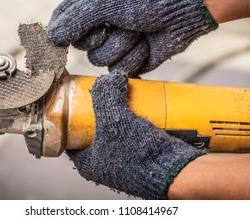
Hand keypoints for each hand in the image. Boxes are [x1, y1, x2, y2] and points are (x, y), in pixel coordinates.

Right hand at [48, 0, 217, 75]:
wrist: (182, 12)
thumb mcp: (105, 1)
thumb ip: (76, 18)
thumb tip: (52, 37)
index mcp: (90, 2)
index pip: (62, 19)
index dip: (59, 32)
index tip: (60, 41)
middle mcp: (100, 24)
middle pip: (80, 45)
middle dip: (100, 37)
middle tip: (116, 24)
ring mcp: (114, 43)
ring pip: (99, 60)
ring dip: (120, 46)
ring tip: (137, 32)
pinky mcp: (129, 59)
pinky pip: (118, 70)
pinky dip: (133, 57)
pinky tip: (145, 45)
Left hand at [67, 70, 204, 198]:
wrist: (179, 173)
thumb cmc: (140, 155)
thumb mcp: (114, 121)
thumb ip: (107, 95)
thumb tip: (110, 77)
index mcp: (88, 162)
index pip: (71, 135)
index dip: (72, 114)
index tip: (79, 97)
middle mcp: (104, 163)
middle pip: (95, 128)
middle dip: (101, 108)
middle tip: (105, 91)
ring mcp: (125, 160)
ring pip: (117, 128)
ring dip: (121, 111)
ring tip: (124, 92)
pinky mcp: (143, 155)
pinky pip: (134, 131)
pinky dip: (135, 117)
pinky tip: (142, 103)